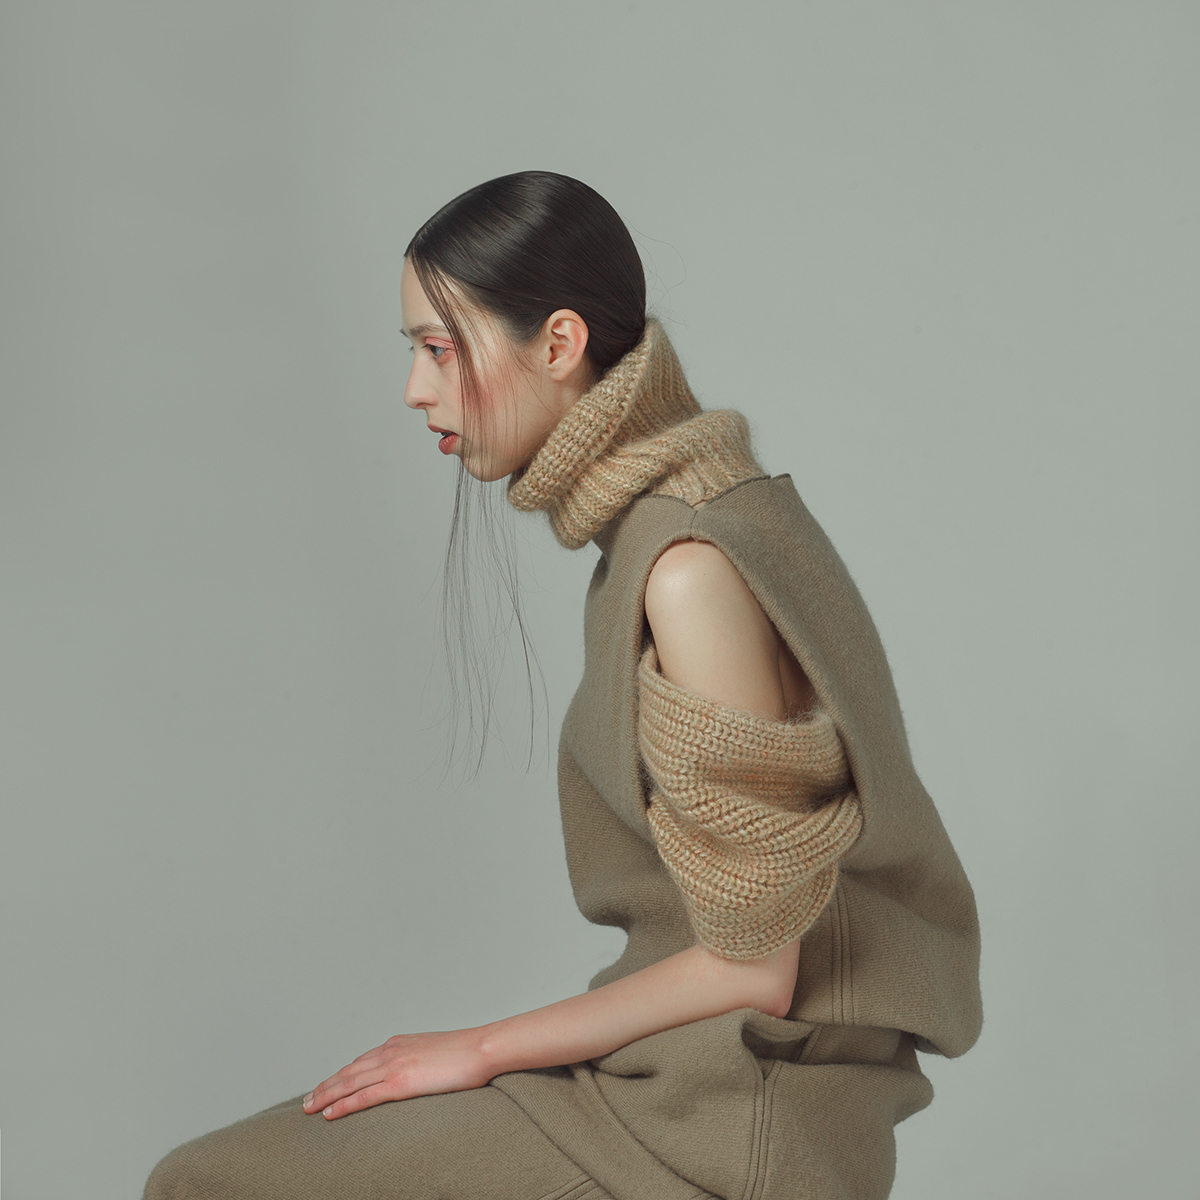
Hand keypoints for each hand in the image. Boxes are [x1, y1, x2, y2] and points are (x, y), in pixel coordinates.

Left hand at [301, 1027, 492, 1119]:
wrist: (480, 1048)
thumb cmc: (466, 1053)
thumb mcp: (435, 1052)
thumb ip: (419, 1060)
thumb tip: (416, 1073)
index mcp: (398, 1043)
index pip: (362, 1061)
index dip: (342, 1074)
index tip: (329, 1085)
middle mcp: (390, 1051)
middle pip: (349, 1071)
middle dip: (326, 1085)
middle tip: (308, 1099)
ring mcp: (393, 1066)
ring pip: (349, 1083)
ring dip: (326, 1095)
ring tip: (310, 1108)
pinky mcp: (399, 1083)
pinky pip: (363, 1096)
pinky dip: (343, 1105)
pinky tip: (329, 1114)